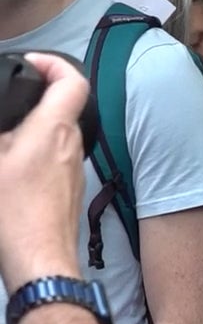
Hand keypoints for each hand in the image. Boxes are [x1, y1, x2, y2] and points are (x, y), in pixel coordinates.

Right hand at [0, 53, 88, 286]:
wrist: (39, 259)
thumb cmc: (13, 211)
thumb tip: (4, 130)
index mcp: (55, 129)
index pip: (72, 82)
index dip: (53, 65)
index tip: (29, 64)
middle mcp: (73, 144)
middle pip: (63, 107)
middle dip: (35, 99)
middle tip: (6, 101)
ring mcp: (74, 169)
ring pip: (58, 135)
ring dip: (33, 128)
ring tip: (3, 136)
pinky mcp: (70, 189)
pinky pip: (55, 159)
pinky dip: (35, 153)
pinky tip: (11, 167)